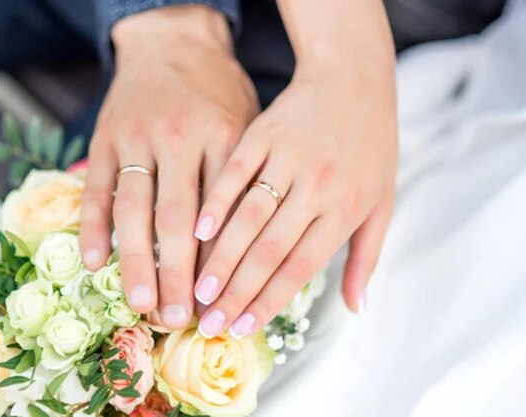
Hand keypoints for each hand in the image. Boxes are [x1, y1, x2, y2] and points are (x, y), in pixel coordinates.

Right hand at [79, 5, 258, 328]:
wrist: (173, 40)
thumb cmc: (219, 92)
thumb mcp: (250, 124)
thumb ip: (252, 178)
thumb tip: (257, 248)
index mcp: (225, 138)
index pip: (221, 213)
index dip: (220, 262)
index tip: (221, 302)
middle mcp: (179, 139)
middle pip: (176, 220)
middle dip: (177, 274)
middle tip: (179, 317)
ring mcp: (136, 138)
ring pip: (133, 211)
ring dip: (136, 262)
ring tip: (141, 304)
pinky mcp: (105, 138)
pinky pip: (96, 189)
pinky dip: (92, 228)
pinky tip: (95, 262)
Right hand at [193, 1, 396, 337]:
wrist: (354, 77)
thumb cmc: (371, 145)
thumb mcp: (382, 201)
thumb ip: (368, 256)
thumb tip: (356, 308)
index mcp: (346, 209)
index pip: (300, 267)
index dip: (269, 301)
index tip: (241, 328)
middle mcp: (318, 187)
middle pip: (271, 250)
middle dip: (238, 292)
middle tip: (210, 322)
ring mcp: (289, 158)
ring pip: (249, 217)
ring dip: (222, 257)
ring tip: (200, 290)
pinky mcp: (265, 134)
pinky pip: (236, 173)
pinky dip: (216, 203)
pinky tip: (197, 231)